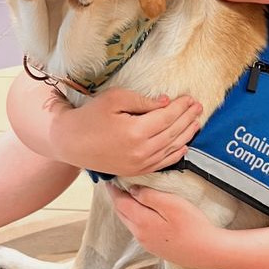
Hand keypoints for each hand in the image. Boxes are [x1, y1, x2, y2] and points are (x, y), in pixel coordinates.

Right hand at [8, 71, 202, 175]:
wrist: (70, 143)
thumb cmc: (90, 117)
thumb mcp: (114, 99)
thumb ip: (142, 101)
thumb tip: (165, 103)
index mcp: (136, 131)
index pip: (167, 117)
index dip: (181, 107)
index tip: (190, 98)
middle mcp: (141, 151)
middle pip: (173, 133)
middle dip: (188, 118)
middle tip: (199, 107)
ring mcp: (139, 164)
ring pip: (171, 149)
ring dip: (186, 135)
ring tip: (196, 123)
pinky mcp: (135, 171)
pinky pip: (162, 163)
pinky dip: (176, 154)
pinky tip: (185, 145)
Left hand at [107, 183, 220, 267]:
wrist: (207, 251)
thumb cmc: (192, 225)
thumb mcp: (172, 203)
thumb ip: (149, 196)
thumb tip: (132, 190)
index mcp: (141, 221)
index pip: (120, 202)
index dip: (114, 190)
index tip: (111, 178)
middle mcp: (140, 234)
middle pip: (122, 213)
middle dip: (118, 199)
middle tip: (118, 185)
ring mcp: (147, 243)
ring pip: (130, 223)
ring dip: (127, 209)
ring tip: (129, 196)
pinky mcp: (156, 248)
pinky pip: (139, 231)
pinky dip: (135, 219)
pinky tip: (143, 214)